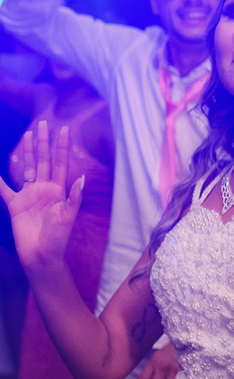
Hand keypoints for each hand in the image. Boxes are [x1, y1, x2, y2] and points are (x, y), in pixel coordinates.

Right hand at [0, 122, 84, 271]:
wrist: (41, 254)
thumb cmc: (58, 237)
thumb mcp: (68, 217)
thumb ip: (74, 198)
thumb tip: (82, 179)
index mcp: (59, 189)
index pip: (61, 163)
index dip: (62, 146)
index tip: (64, 129)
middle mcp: (45, 188)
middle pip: (44, 160)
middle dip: (44, 142)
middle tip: (43, 123)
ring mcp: (30, 194)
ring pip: (28, 167)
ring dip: (29, 152)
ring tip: (28, 134)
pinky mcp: (16, 204)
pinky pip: (4, 189)